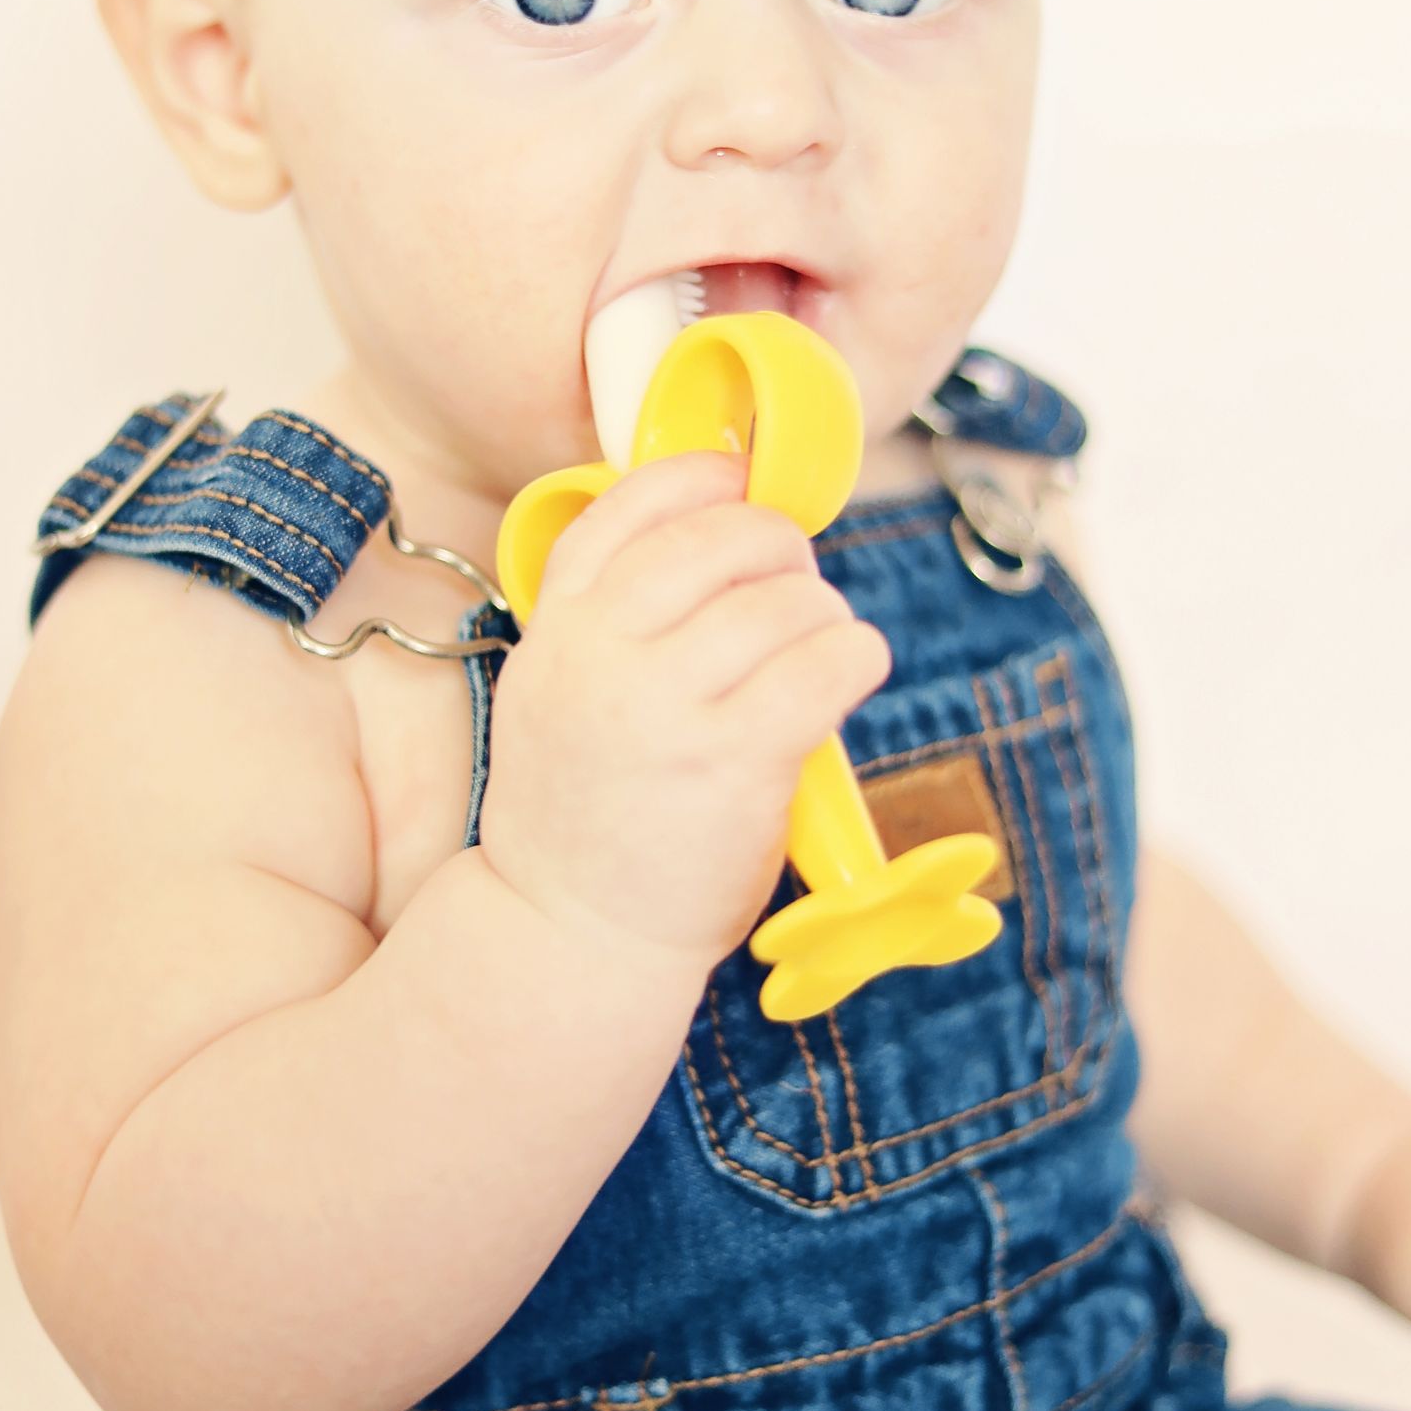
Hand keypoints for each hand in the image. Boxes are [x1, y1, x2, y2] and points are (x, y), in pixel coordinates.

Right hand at [479, 445, 891, 970]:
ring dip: (825, 611)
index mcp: (557, 627)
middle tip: (797, 585)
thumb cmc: (585, 814)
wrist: (569, 934)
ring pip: (782, 601)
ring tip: (823, 644)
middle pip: (720, 538)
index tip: (744, 479)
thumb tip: (724, 540)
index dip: (703, 476)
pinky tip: (851, 671)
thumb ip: (610, 620)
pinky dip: (856, 654)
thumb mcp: (554, 694)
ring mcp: (665, 708)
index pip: (628, 505)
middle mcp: (602, 654)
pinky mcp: (733, 762)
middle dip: (780, 547)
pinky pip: (825, 666)